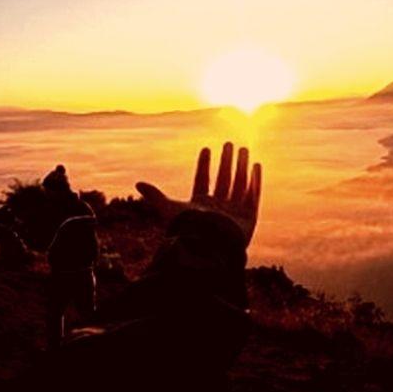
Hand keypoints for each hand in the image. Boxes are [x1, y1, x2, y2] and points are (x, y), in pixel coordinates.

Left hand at [136, 142, 261, 244]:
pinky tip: (255, 166)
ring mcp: (234, 212)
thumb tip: (137, 183)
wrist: (211, 247)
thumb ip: (156, 196)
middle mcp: (218, 208)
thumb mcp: (171, 209)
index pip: (202, 180)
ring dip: (241, 167)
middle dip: (225, 162)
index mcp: (200, 206)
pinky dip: (255, 181)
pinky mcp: (249, 218)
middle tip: (228, 144)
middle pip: (223, 179)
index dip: (203, 165)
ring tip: (243, 149)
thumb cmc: (190, 230)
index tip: (206, 149)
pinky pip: (253, 196)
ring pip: (238, 184)